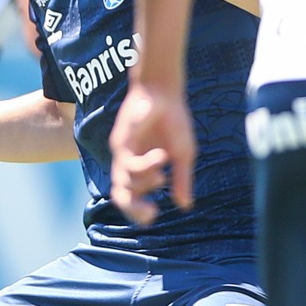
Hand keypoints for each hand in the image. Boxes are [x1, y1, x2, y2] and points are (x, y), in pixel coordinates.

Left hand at [109, 81, 194, 224]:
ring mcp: (122, 152)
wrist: (164, 92)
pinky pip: (129, 163)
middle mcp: (127, 162)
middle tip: (152, 213)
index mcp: (139, 168)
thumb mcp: (183, 154)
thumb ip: (182, 180)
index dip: (137, 212)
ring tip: (163, 173)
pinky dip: (146, 166)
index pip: (130, 198)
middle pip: (119, 196)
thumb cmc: (173, 121)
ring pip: (125, 183)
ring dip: (147, 182)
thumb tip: (186, 207)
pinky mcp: (120, 140)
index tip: (155, 214)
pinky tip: (161, 156)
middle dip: (134, 209)